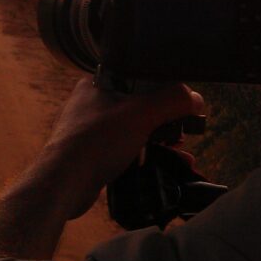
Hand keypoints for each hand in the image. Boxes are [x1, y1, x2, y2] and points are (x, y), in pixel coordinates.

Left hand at [21, 76, 204, 220]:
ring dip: (159, 140)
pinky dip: (145, 155)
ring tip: (180, 153)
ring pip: (134, 128)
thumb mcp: (141, 114)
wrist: (64, 183)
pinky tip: (162, 165)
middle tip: (183, 132)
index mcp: (97, 83)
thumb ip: (172, 101)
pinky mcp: (92, 153)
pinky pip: (125, 148)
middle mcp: (92, 103)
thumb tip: (196, 98)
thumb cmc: (97, 140)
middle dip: (165, 120)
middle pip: (139, 104)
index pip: (139, 76)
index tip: (182, 104)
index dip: (164, 89)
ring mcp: (91, 130)